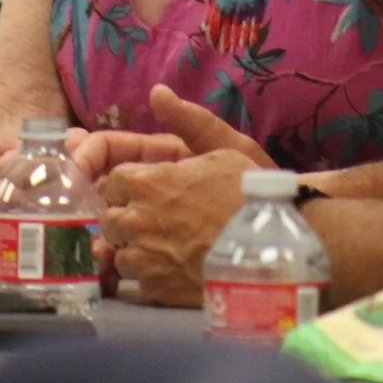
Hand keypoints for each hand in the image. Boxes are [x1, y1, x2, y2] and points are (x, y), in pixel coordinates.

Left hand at [91, 85, 276, 305]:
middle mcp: (137, 219)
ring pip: (118, 253)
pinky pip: (137, 282)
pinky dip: (149, 276)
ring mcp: (144, 258)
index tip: (143, 190)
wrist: (273, 250)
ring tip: (163, 247)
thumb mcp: (223, 148)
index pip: (110, 180)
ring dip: (134, 248)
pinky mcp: (155, 290)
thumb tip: (157, 92)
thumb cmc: (250, 195)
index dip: (125, 185)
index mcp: (148, 182)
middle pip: (108, 218)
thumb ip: (186, 121)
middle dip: (125, 217)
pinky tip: (173, 269)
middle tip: (153, 219)